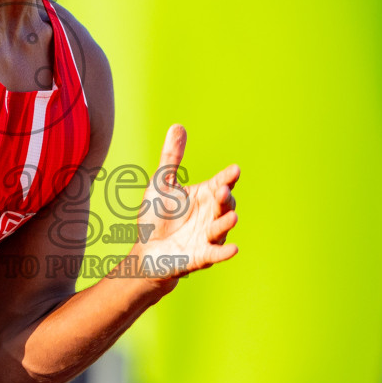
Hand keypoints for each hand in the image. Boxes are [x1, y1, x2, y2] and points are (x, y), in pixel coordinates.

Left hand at [133, 124, 239, 287]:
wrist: (147, 250)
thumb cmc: (157, 216)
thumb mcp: (162, 183)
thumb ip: (171, 157)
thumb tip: (178, 125)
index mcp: (204, 196)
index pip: (220, 183)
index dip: (228, 177)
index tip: (234, 170)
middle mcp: (211, 215)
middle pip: (224, 205)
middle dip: (226, 198)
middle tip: (223, 190)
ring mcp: (208, 236)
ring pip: (221, 228)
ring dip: (226, 222)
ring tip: (232, 216)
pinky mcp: (201, 256)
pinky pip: (216, 254)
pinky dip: (224, 252)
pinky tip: (233, 248)